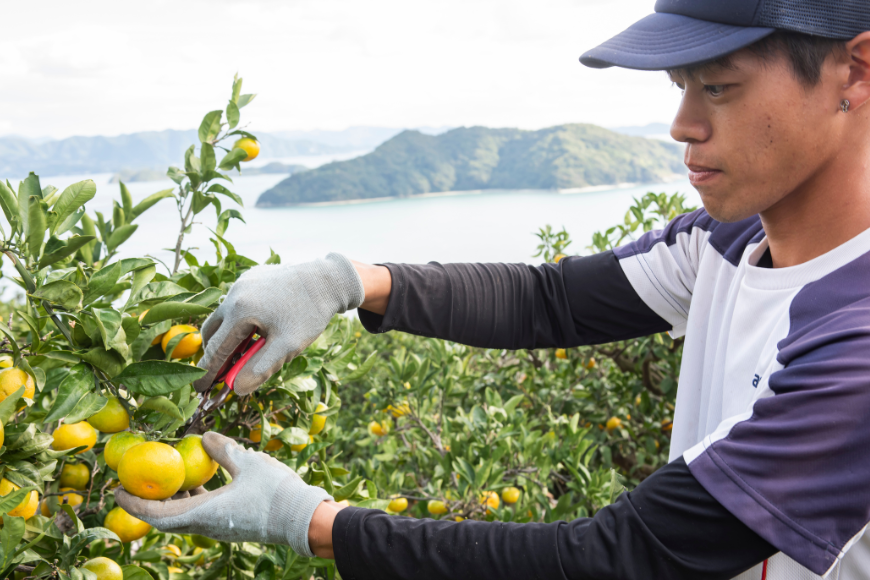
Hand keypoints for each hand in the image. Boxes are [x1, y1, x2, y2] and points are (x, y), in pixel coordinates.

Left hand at [114, 432, 333, 556]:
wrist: (303, 518)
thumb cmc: (276, 491)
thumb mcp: (249, 462)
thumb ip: (223, 450)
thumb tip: (202, 437)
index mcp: (205, 513)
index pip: (158, 514)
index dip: (134, 503)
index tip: (118, 490)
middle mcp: (207, 526)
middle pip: (166, 520)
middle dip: (148, 502)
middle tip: (137, 483)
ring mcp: (219, 528)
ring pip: (183, 518)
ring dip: (171, 501)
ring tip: (167, 479)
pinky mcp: (230, 526)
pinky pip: (200, 515)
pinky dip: (190, 500)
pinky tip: (198, 482)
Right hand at [194, 253, 364, 394]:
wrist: (327, 280)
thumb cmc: (308, 314)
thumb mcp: (288, 346)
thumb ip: (261, 368)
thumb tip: (237, 389)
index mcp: (239, 311)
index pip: (216, 349)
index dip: (208, 372)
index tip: (199, 389)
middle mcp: (234, 294)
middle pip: (212, 331)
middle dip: (215, 354)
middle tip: (222, 373)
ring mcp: (241, 283)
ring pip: (224, 316)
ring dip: (228, 337)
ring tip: (243, 354)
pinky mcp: (251, 278)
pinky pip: (236, 303)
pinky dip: (239, 321)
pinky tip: (257, 331)